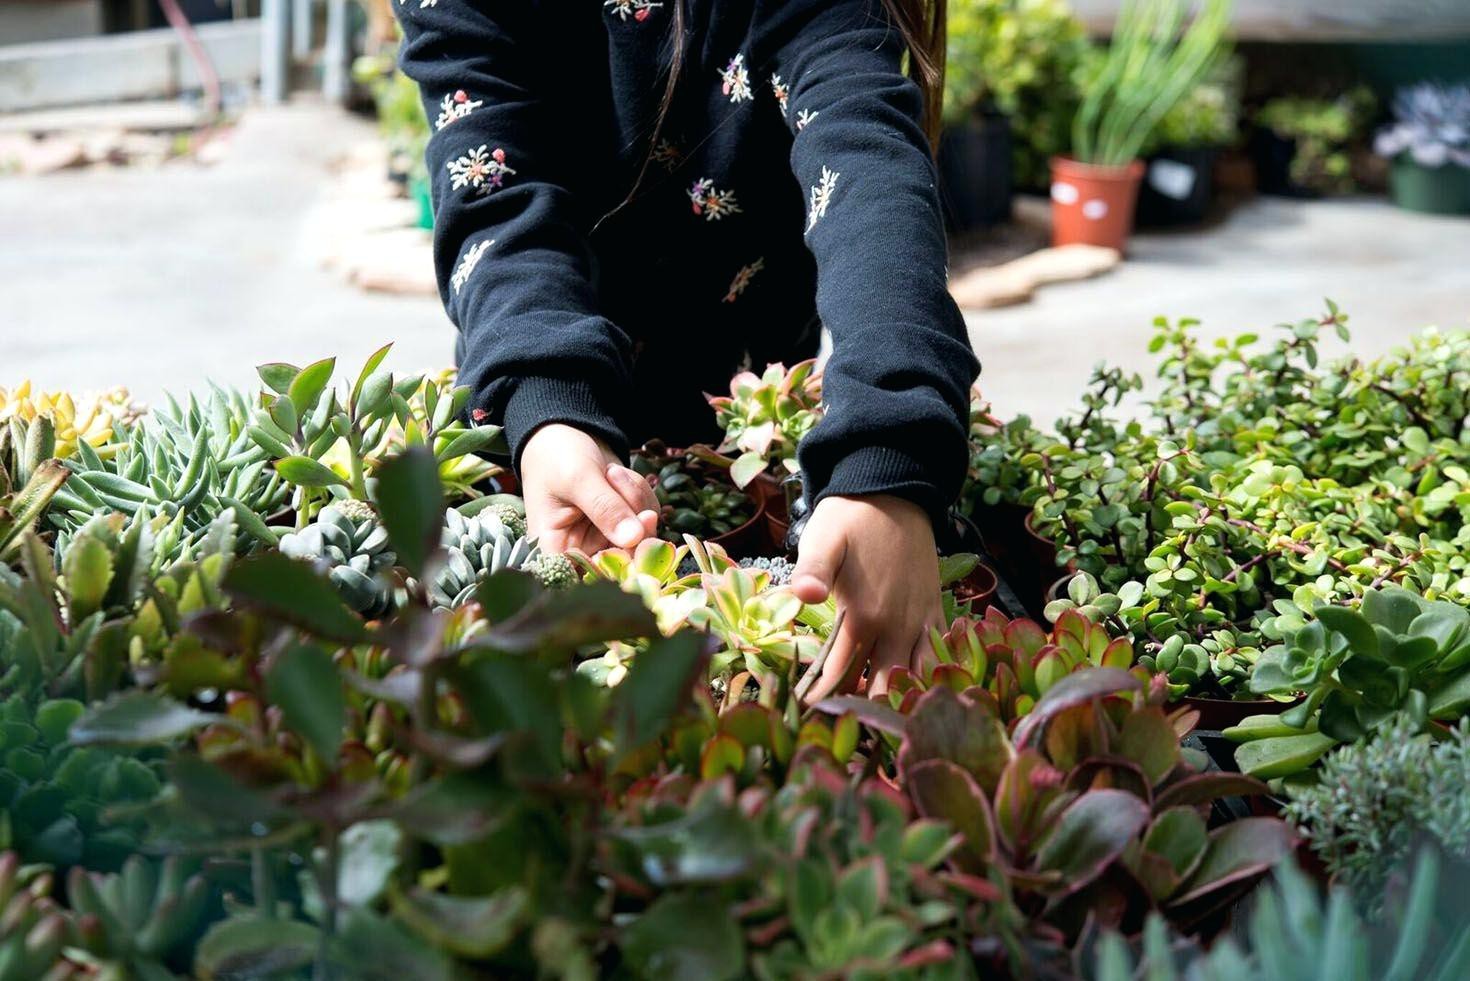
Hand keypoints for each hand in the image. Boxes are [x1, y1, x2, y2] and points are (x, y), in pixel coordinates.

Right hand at [521, 424, 658, 553]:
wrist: (564, 435)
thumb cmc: (556, 457)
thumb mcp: (577, 478)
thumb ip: (604, 507)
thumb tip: (635, 537)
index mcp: (558, 552)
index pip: (590, 577)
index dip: (617, 565)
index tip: (632, 537)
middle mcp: (584, 552)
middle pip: (625, 560)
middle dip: (631, 520)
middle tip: (620, 484)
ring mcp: (608, 539)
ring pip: (643, 535)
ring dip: (634, 498)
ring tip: (610, 472)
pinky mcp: (626, 525)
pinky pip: (649, 517)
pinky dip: (640, 492)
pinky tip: (617, 475)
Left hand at [792, 494, 943, 701]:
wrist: (894, 491)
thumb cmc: (850, 518)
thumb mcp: (823, 540)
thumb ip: (812, 571)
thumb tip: (802, 597)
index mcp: (865, 617)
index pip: (842, 677)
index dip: (824, 702)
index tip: (809, 721)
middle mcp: (898, 627)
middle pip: (883, 689)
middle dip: (863, 710)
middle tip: (844, 725)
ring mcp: (921, 620)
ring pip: (916, 679)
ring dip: (898, 697)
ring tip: (879, 714)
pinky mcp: (935, 611)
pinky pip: (937, 656)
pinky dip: (926, 676)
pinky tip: (915, 686)